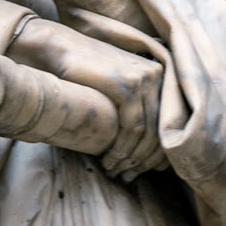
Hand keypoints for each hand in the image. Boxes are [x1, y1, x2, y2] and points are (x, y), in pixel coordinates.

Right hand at [9, 16, 166, 181]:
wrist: (58, 48)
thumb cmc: (83, 71)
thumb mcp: (116, 87)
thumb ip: (134, 106)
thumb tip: (145, 142)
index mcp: (160, 74)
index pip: (167, 121)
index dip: (158, 152)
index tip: (145, 170)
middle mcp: (157, 74)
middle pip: (160, 129)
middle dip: (143, 159)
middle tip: (128, 177)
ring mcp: (144, 77)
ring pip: (147, 132)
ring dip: (131, 158)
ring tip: (116, 172)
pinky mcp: (127, 85)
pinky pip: (133, 127)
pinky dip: (122, 149)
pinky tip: (109, 160)